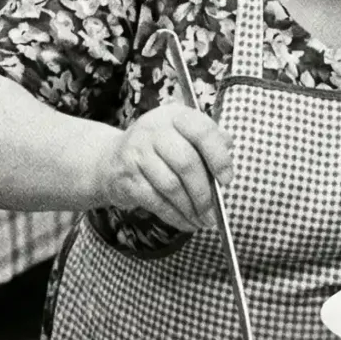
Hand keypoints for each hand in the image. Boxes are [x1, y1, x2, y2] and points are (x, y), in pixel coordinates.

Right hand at [94, 103, 231, 232]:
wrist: (111, 161)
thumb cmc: (158, 150)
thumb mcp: (182, 135)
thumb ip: (209, 138)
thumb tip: (230, 145)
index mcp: (174, 116)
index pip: (202, 131)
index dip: (218, 157)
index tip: (226, 180)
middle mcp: (153, 129)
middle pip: (186, 163)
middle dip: (204, 193)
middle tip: (213, 212)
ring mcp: (137, 152)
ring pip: (171, 186)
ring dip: (191, 209)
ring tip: (203, 221)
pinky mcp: (127, 177)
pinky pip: (156, 201)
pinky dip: (175, 217)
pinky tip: (186, 223)